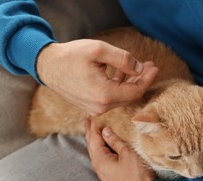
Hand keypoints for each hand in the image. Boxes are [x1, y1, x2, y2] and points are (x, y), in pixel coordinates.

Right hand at [37, 40, 158, 115]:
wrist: (47, 66)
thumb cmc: (71, 56)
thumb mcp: (99, 51)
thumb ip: (123, 59)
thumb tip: (140, 69)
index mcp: (104, 95)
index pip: (135, 91)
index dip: (147, 79)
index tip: (155, 67)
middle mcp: (101, 107)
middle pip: (129, 96)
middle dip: (141, 80)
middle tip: (149, 65)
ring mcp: (95, 108)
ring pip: (121, 97)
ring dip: (130, 82)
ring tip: (138, 67)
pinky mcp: (91, 106)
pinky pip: (111, 97)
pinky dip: (119, 86)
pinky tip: (121, 73)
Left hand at [84, 118, 156, 180]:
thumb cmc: (137, 176)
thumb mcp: (127, 154)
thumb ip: (115, 141)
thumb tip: (105, 131)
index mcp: (100, 160)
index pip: (93, 139)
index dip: (92, 127)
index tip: (90, 117)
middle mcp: (99, 167)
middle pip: (92, 147)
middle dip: (90, 134)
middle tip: (87, 122)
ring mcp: (105, 174)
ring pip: (97, 154)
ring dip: (96, 142)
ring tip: (95, 133)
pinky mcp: (112, 178)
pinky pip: (103, 160)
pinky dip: (102, 150)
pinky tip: (105, 149)